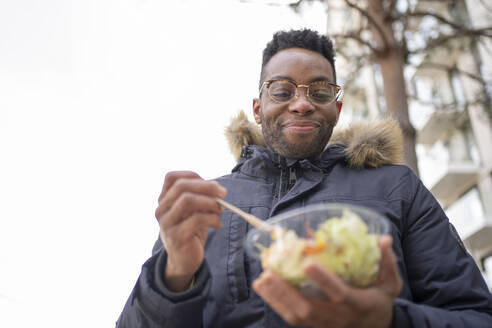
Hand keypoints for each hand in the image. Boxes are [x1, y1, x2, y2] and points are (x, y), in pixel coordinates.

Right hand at [155, 171, 225, 291]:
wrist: (184, 261)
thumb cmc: (191, 231)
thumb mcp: (193, 211)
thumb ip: (200, 197)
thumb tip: (217, 188)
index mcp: (164, 200)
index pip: (171, 177)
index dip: (192, 176)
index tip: (210, 184)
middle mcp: (162, 210)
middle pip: (181, 186)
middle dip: (206, 187)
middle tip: (223, 193)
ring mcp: (167, 223)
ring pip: (187, 200)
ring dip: (210, 202)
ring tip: (220, 211)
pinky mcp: (177, 236)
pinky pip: (196, 219)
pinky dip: (212, 218)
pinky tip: (217, 225)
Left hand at [252, 235, 401, 327]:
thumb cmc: (379, 302)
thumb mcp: (389, 285)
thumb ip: (387, 263)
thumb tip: (384, 238)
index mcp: (356, 304)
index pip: (339, 294)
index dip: (323, 281)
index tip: (308, 264)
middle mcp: (337, 317)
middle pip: (308, 309)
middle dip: (286, 292)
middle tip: (268, 273)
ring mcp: (324, 325)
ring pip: (296, 316)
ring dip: (276, 298)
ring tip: (261, 279)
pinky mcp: (313, 327)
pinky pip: (292, 319)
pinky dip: (276, 304)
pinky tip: (264, 288)